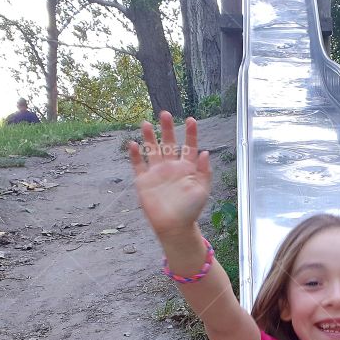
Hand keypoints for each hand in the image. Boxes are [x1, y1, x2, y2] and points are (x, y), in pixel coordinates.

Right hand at [129, 112, 210, 240]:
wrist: (174, 226)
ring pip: (152, 150)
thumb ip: (204, 172)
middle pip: (168, 143)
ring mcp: (157, 173)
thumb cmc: (191, 210)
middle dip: (167, 128)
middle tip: (165, 113)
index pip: (189, 146)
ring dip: (149, 137)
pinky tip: (134, 144)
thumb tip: (205, 152)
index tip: (191, 120)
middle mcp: (171, 167)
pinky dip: (135, 155)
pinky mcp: (144, 181)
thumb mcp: (202, 190)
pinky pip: (138, 165)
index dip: (191, 133)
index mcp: (186, 168)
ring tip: (146, 123)